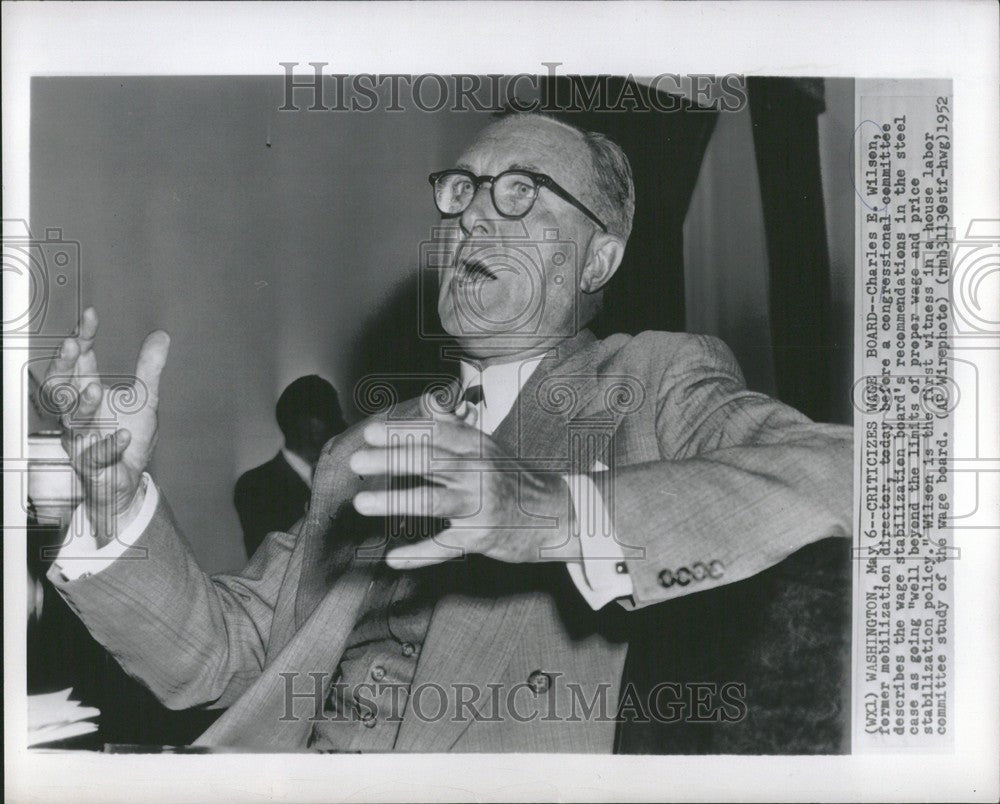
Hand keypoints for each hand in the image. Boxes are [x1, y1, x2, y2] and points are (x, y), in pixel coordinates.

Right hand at [41, 308, 169, 544]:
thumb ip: (149, 369)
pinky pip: (96, 455)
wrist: (127, 481)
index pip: (79, 362)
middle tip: (73, 346)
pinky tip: (122, 436)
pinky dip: (108, 445)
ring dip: (83, 405)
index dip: (82, 339)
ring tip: (95, 390)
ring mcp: (82, 439)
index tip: (91, 317)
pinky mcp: (93, 465)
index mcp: (87, 393)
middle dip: (64, 366)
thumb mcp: (144, 398)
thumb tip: (161, 336)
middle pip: (61, 387)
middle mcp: (79, 414)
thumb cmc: (128, 438)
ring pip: (73, 421)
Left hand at [348, 400, 579, 569]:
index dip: (403, 432)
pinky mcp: (482, 537)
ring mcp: (480, 505)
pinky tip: (394, 558)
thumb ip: (454, 426)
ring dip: (395, 502)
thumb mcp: (488, 447)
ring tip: (362, 503)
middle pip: (430, 462)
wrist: (556, 515)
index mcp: (477, 446)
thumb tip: (426, 401)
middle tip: (357, 462)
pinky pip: (445, 546)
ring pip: (433, 501)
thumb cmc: (512, 479)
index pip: (436, 434)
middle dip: (391, 461)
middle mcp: (479, 471)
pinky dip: (419, 554)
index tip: (372, 432)